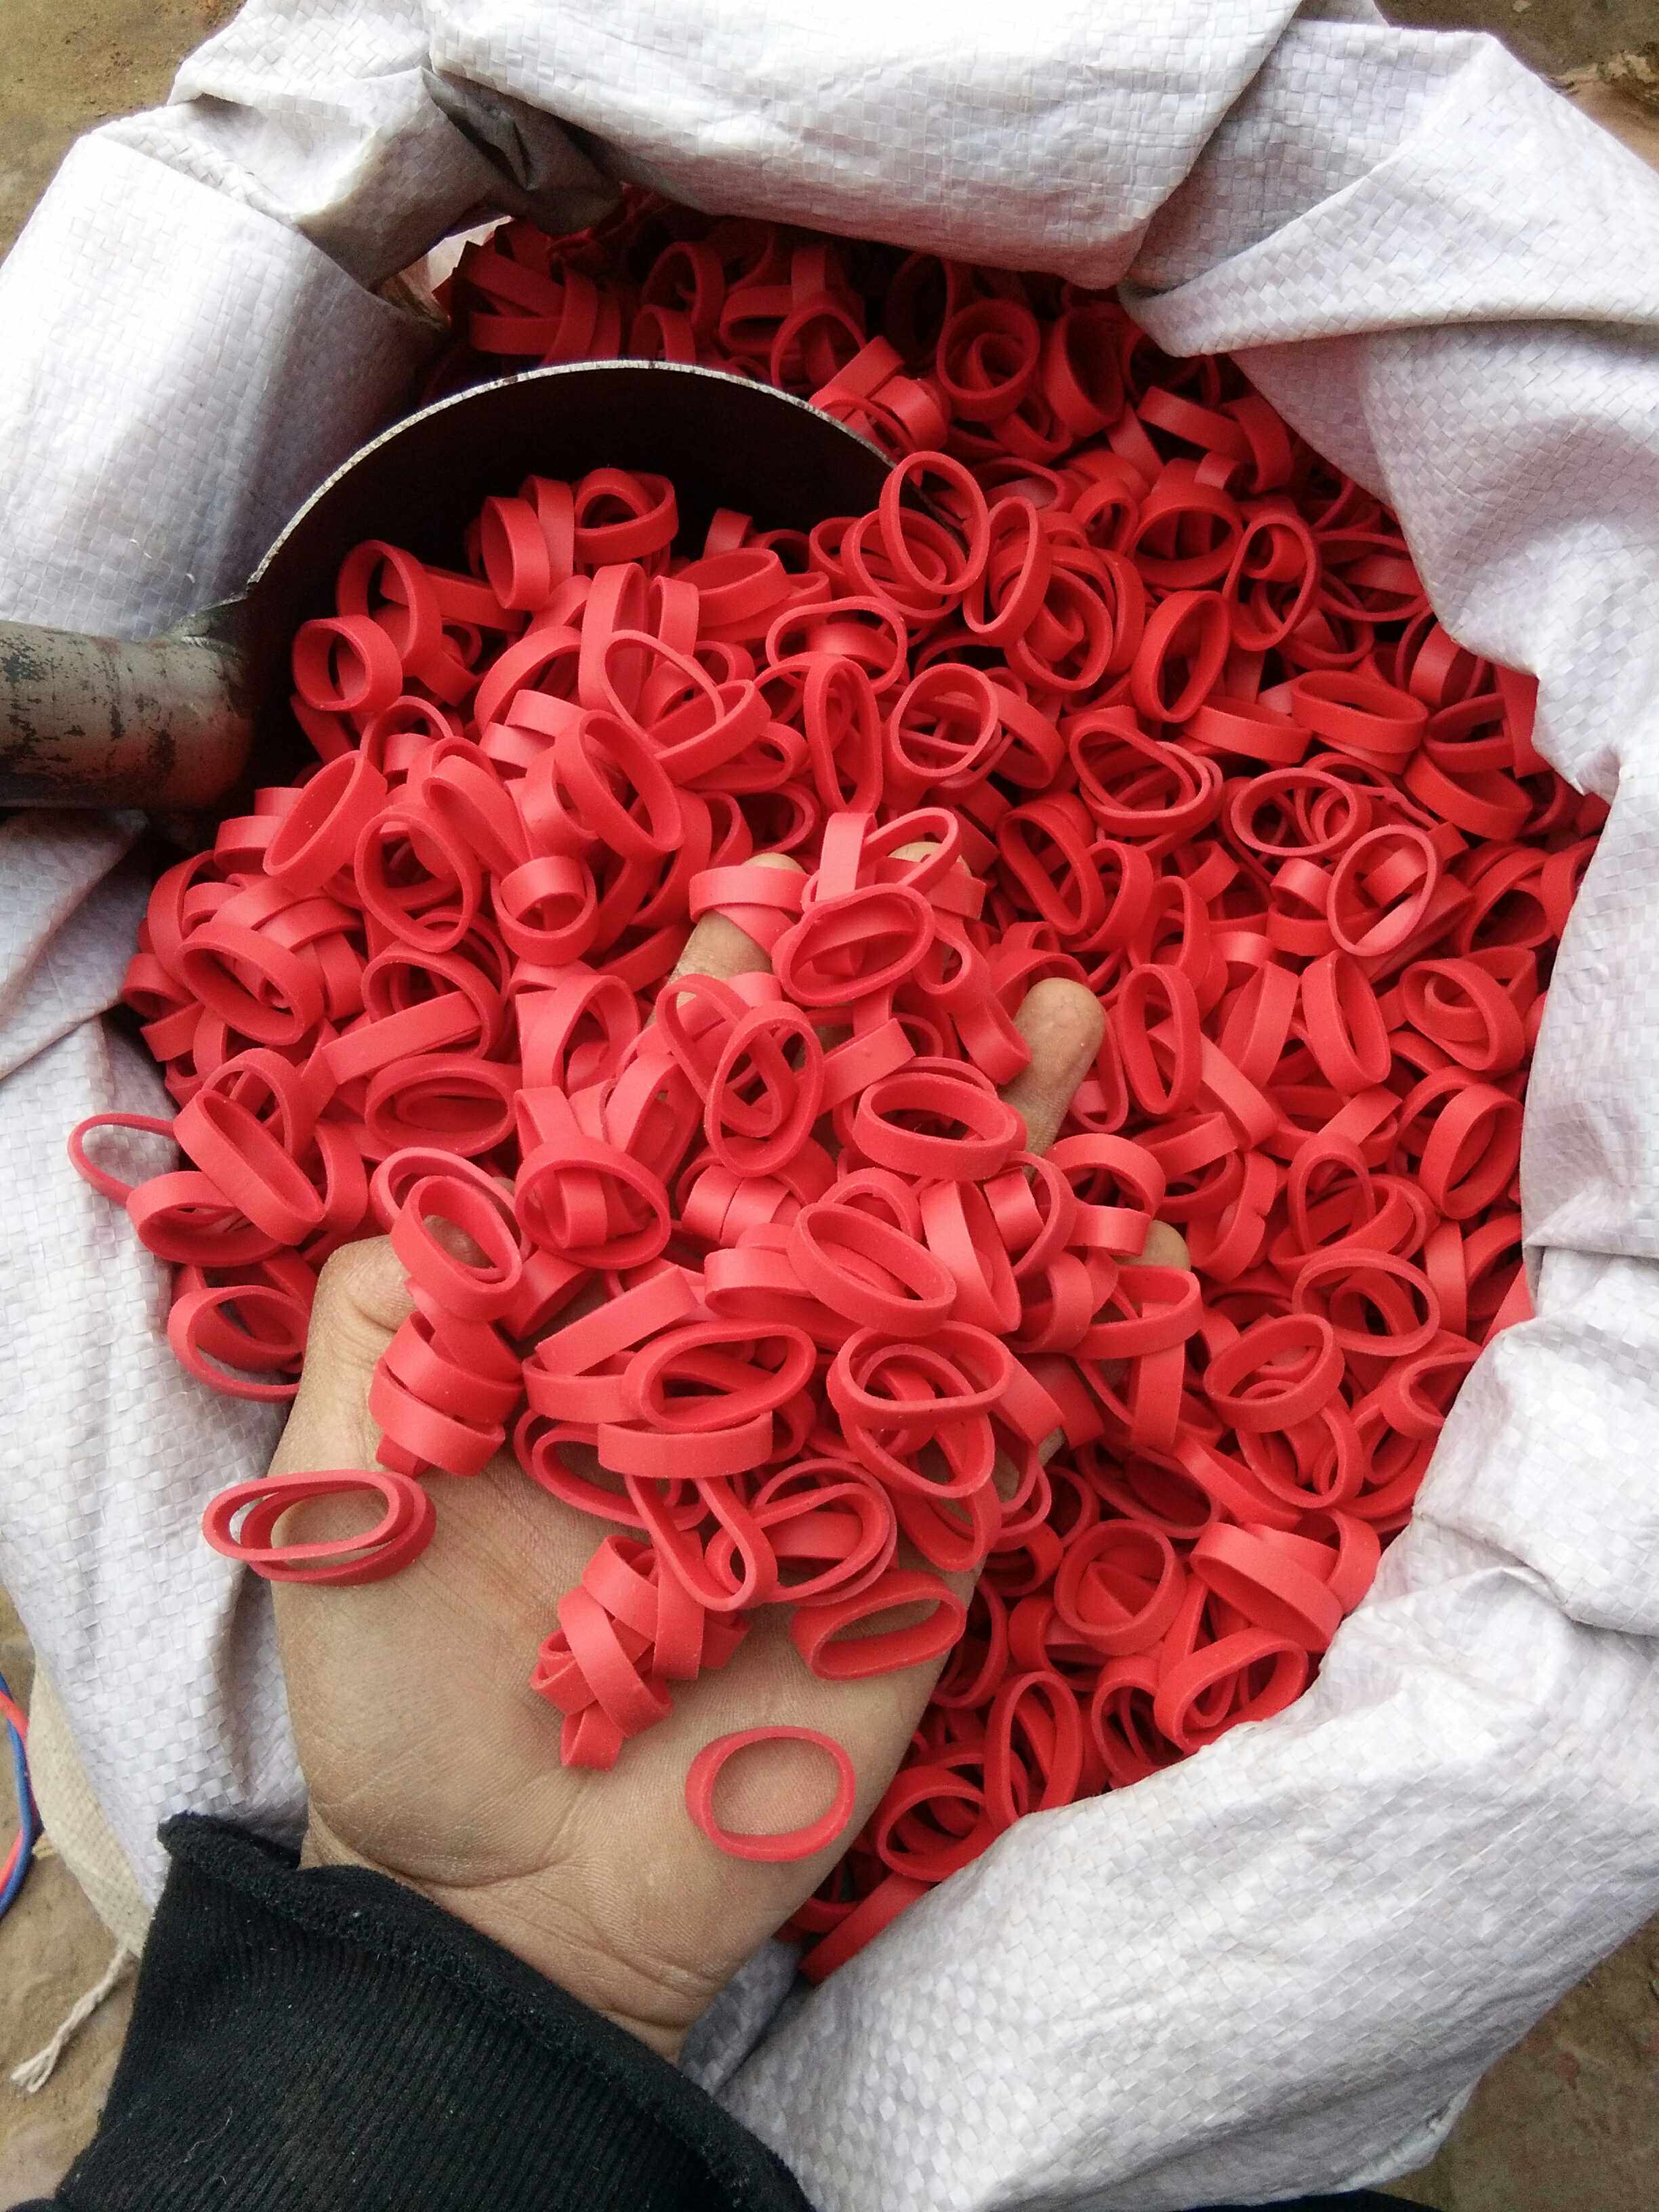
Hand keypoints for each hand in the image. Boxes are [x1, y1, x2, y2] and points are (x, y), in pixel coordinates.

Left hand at [270, 866, 1182, 2058]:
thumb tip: (427, 1186)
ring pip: (934, 1264)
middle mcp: (729, 1355)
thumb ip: (378, 1335)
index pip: (662, 1148)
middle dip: (883, 1049)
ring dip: (1004, 1146)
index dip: (705, 1040)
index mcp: (597, 1327)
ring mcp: (838, 1437)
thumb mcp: (340, 1506)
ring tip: (1062, 1018)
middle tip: (945, 911)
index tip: (747, 924)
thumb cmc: (405, 1703)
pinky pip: (1008, 1416)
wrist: (517, 1899)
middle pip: (821, 1174)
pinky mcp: (922, 1538)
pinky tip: (1132, 1237)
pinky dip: (1075, 1331)